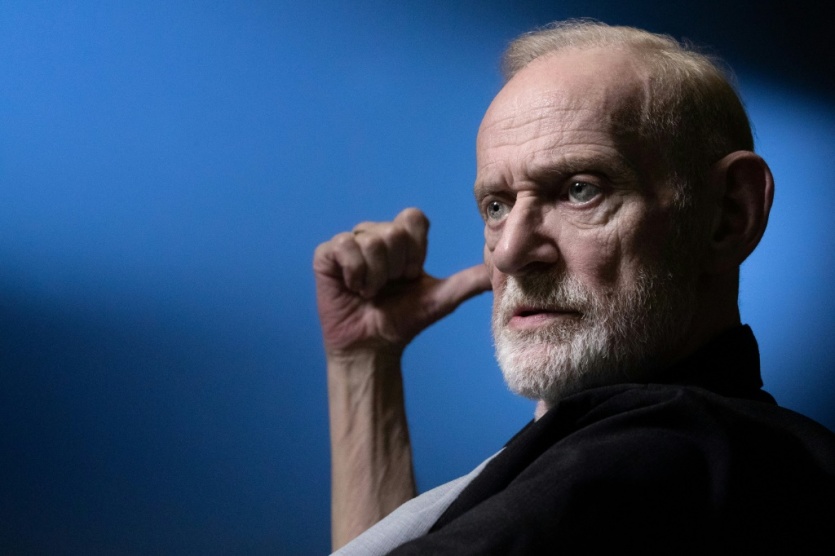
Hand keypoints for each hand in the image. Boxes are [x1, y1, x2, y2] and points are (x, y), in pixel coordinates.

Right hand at [313, 208, 490, 356]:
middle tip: (388, 287)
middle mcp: (374, 235)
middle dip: (395, 268)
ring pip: (370, 240)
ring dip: (375, 276)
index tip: (411, 275)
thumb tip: (502, 269)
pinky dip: (355, 273)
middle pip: (392, 232)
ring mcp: (349, 243)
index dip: (414, 251)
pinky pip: (344, 247)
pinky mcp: (326, 255)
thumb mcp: (442, 298)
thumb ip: (469, 281)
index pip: (413, 220)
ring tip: (371, 291)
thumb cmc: (403, 320)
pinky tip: (354, 288)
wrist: (374, 346)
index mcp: (400, 240)